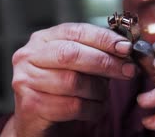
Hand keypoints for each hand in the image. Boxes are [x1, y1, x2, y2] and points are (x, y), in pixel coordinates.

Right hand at [3, 23, 136, 136]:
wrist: (36, 122)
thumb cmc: (61, 90)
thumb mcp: (77, 66)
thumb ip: (96, 53)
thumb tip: (126, 49)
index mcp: (43, 39)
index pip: (76, 31)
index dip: (103, 38)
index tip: (126, 47)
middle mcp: (29, 56)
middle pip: (72, 54)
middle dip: (105, 62)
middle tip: (128, 71)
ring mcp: (25, 80)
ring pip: (73, 81)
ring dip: (98, 90)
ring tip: (104, 95)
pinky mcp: (30, 105)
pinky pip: (72, 106)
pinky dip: (92, 108)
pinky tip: (96, 109)